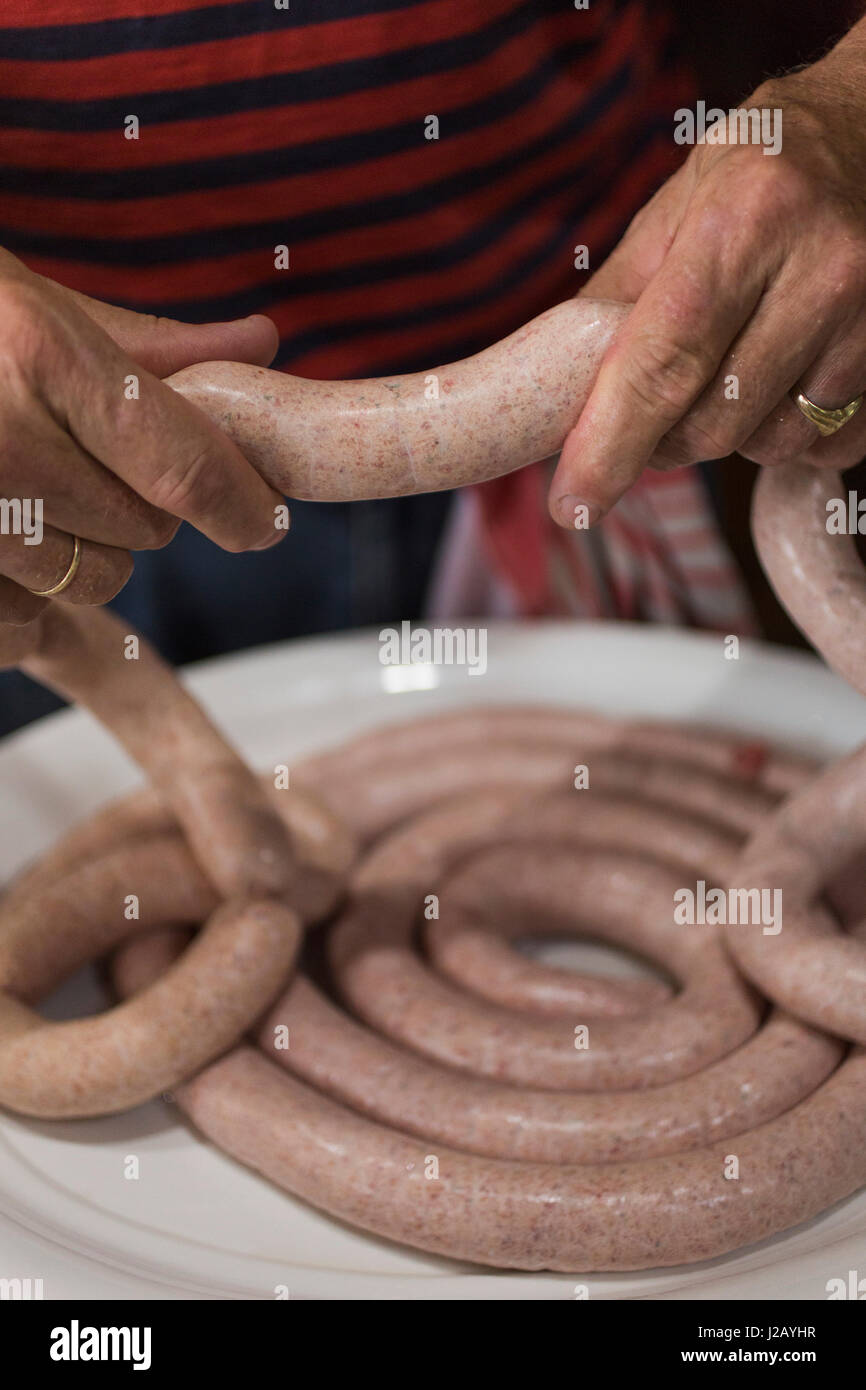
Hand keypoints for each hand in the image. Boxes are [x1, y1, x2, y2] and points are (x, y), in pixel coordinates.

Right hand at [0, 248, 283, 624]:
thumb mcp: (25, 301)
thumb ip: (142, 343)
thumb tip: (262, 342)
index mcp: (34, 354)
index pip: (184, 465)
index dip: (242, 505)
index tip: (262, 521)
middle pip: (145, 532)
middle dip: (143, 508)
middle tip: (92, 466)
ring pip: (90, 584)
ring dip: (86, 554)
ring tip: (29, 496)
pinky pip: (19, 630)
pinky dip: (26, 604)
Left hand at [549, 33, 865, 528]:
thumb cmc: (764, 169)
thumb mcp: (678, 204)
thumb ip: (618, 298)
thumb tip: (557, 396)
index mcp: (745, 220)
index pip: (663, 363)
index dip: (610, 446)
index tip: (572, 504)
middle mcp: (821, 268)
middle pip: (714, 422)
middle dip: (665, 440)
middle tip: (652, 412)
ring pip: (770, 442)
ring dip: (732, 433)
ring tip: (733, 371)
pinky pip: (828, 445)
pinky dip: (794, 437)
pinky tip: (787, 381)